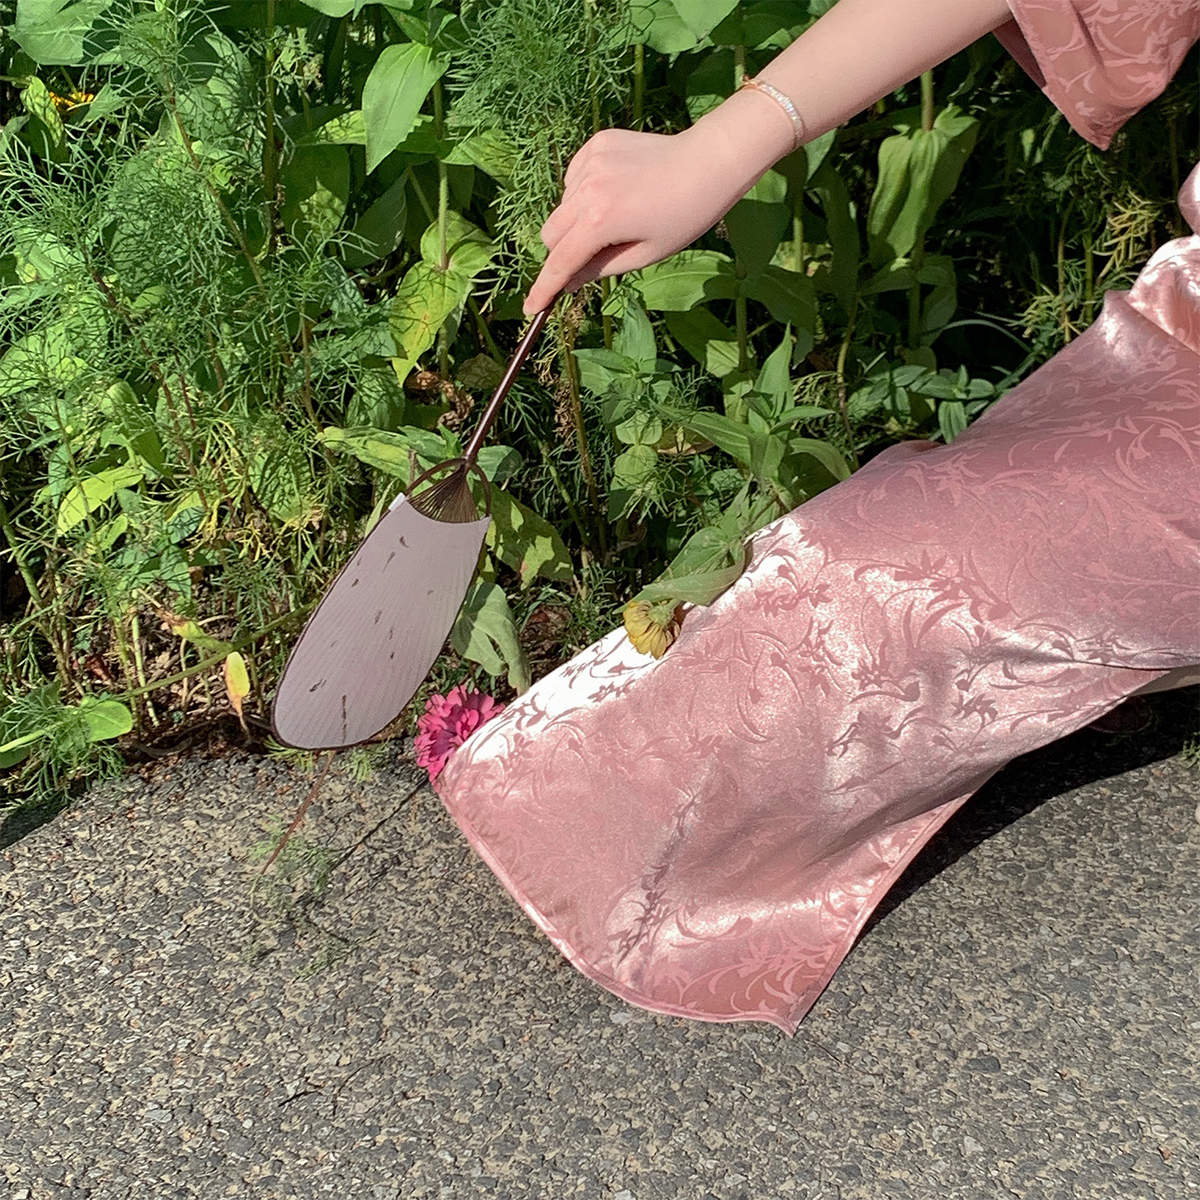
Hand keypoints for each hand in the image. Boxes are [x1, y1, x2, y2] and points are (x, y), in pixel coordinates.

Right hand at [522, 117, 783, 315]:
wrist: (709, 160)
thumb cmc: (685, 215)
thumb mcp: (645, 254)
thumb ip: (601, 269)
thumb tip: (569, 280)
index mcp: (599, 221)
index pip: (560, 263)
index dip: (545, 289)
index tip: (531, 308)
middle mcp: (586, 189)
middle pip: (551, 233)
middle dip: (562, 252)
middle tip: (590, 258)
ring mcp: (589, 162)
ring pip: (562, 206)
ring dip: (577, 221)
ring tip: (618, 216)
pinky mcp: (596, 144)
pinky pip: (574, 179)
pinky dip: (585, 193)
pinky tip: (617, 191)